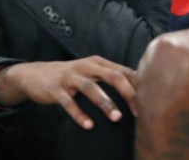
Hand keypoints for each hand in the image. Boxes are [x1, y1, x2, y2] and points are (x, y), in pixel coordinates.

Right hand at [0, 57, 136, 128]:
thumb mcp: (91, 73)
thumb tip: (141, 90)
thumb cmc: (71, 77)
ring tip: (116, 118)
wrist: (36, 75)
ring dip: (105, 103)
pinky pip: (68, 102)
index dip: (138, 87)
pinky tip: (88, 125)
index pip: (123, 71)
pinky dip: (79, 114)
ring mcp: (70, 77)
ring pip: (90, 88)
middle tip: (138, 112)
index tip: (151, 104)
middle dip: (127, 93)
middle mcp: (85, 66)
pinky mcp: (56, 89)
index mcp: (98, 63)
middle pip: (111, 75)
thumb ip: (112, 78)